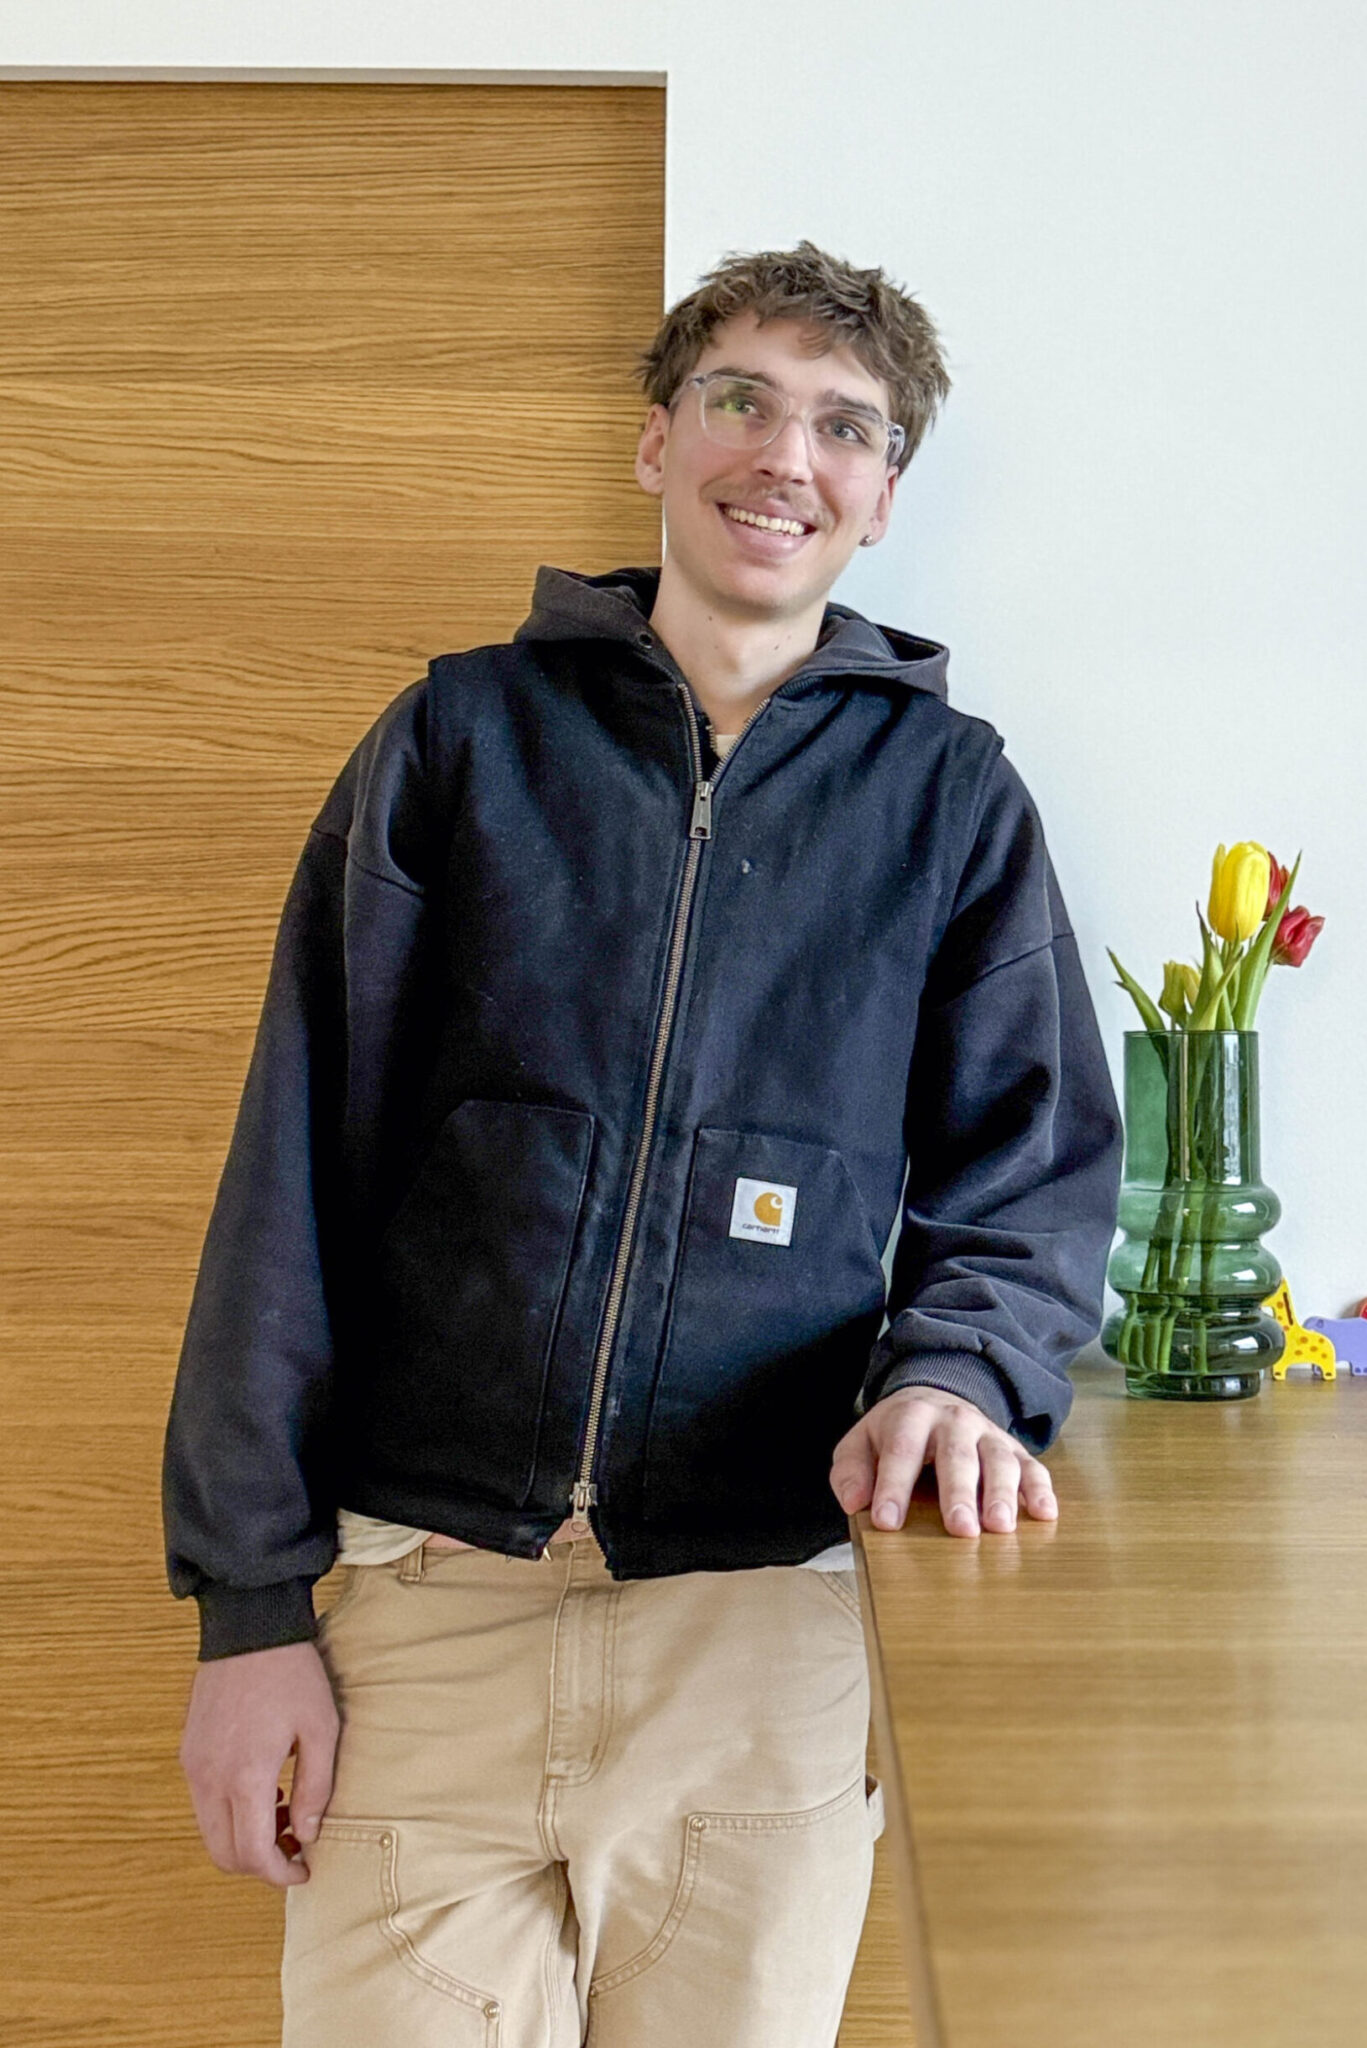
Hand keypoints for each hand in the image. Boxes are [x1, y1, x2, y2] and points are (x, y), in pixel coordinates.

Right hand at [179, 1640, 339, 1887]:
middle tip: (294, 1846)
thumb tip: (307, 1834)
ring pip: (209, 1831)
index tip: (304, 1870)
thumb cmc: (292, 1673)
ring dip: (244, 1837)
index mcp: (245, 1776)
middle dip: (259, 1864)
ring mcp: (193, 1765)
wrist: (249, 1627)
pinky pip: (203, 1803)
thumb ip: (316, 1788)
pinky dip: (229, 1813)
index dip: (280, 1874)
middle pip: (223, 1854)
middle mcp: (209, 1778)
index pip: (253, 1854)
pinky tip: (262, 1787)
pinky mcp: (188, 1751)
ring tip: (284, 1811)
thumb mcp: (321, 1729)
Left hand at [829, 1385, 1057, 1536]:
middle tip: (960, 1530)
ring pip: (998, 1459)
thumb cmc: (894, 1433)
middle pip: (957, 1455)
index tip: (886, 1522)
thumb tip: (854, 1502)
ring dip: (1002, 1493)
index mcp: (911, 1416)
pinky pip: (1033, 1466)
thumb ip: (850, 1470)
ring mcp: (987, 1433)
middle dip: (958, 1493)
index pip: (900, 1450)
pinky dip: (1040, 1489)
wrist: (936, 1397)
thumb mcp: (860, 1443)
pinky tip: (1044, 1514)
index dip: (892, 1486)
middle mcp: (953, 1420)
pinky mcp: (1013, 1448)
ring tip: (1000, 1527)